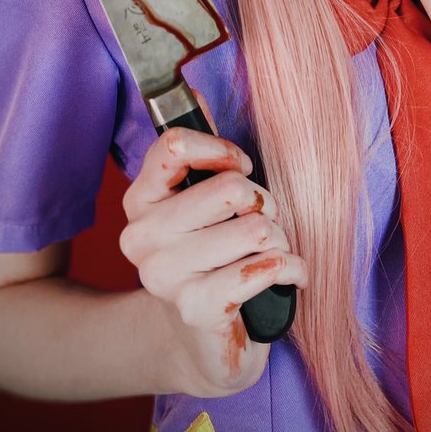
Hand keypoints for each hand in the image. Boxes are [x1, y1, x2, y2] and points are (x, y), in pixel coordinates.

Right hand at [120, 98, 307, 396]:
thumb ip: (199, 151)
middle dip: (263, 203)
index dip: (222, 150)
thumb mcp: (202, 201)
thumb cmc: (213, 258)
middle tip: (262, 221)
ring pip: (254, 227)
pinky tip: (286, 275)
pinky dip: (290, 268)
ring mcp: (164, 276)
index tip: (240, 166)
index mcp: (140, 199)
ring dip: (278, 239)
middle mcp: (142, 236)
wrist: (204, 342)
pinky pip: (264, 266)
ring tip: (270, 253)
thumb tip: (194, 89)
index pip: (177, 146)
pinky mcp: (195, 309)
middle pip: (229, 188)